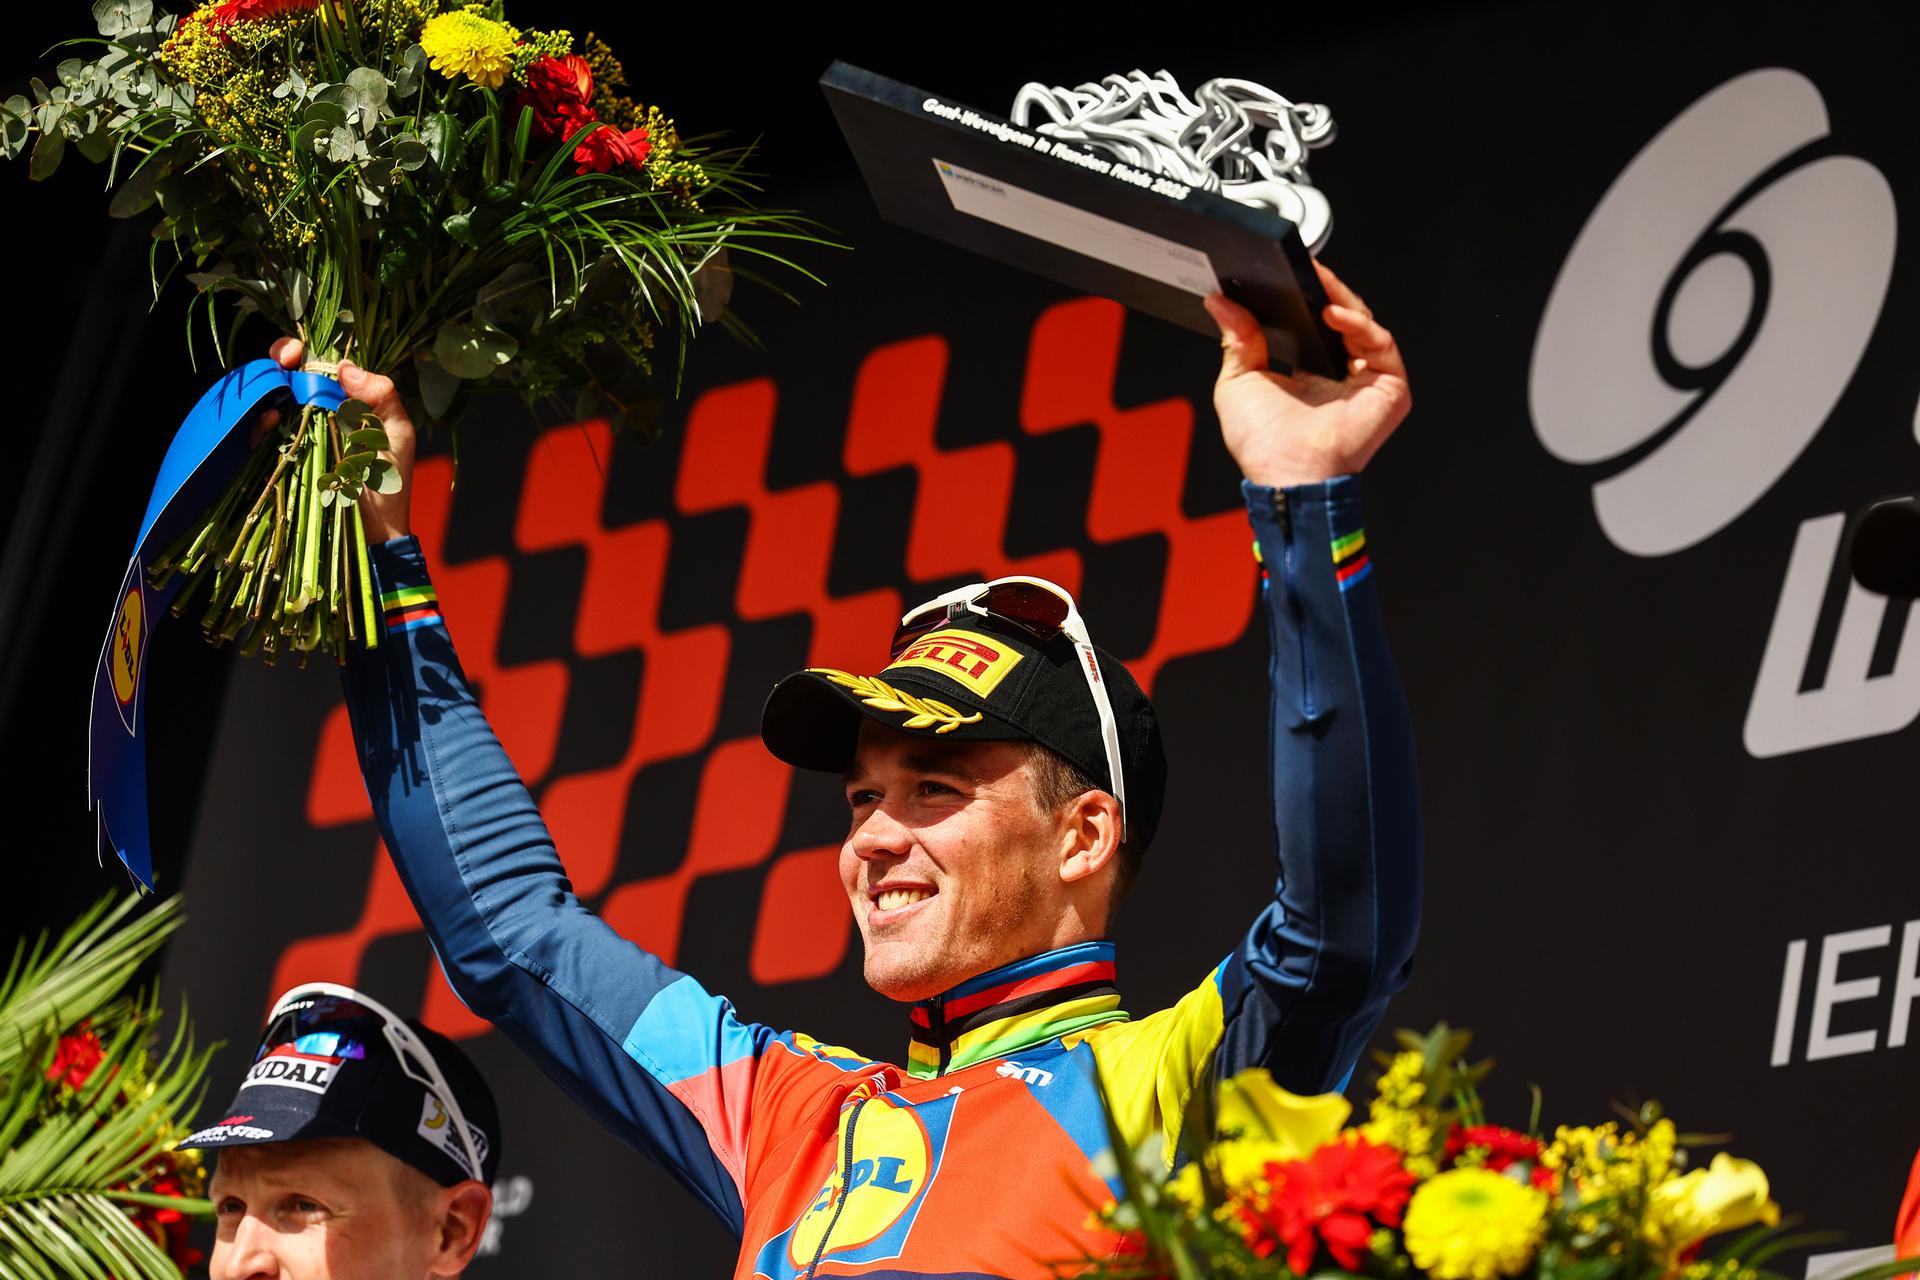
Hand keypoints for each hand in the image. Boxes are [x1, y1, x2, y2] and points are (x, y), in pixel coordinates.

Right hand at [259, 338, 415, 542]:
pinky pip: (260, 436)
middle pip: (288, 372)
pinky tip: (271, 421)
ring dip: (268, 386)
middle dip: (279, 357)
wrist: (374, 529)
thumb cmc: (390, 481)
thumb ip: (382, 397)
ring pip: (269, 398)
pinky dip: (260, 425)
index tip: (299, 352)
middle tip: (285, 360)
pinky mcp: (281, 459)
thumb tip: (344, 367)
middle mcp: (316, 412)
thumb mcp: (396, 434)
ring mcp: (295, 435)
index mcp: (345, 401)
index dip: (304, 351)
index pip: (318, 363)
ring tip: (278, 388)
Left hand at [1202, 260, 1410, 488]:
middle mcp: (1342, 375)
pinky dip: (1360, 324)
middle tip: (1303, 269)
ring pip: (1363, 324)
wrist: (1285, 475)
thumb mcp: (1238, 381)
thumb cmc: (1264, 445)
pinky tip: (1334, 313)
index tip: (1286, 272)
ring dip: (1341, 299)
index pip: (1314, 323)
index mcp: (1310, 372)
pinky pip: (1381, 344)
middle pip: (1341, 318)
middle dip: (1323, 290)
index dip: (1303, 296)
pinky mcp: (1390, 388)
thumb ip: (1236, 339)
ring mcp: (1368, 381)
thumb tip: (1221, 302)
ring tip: (1317, 284)